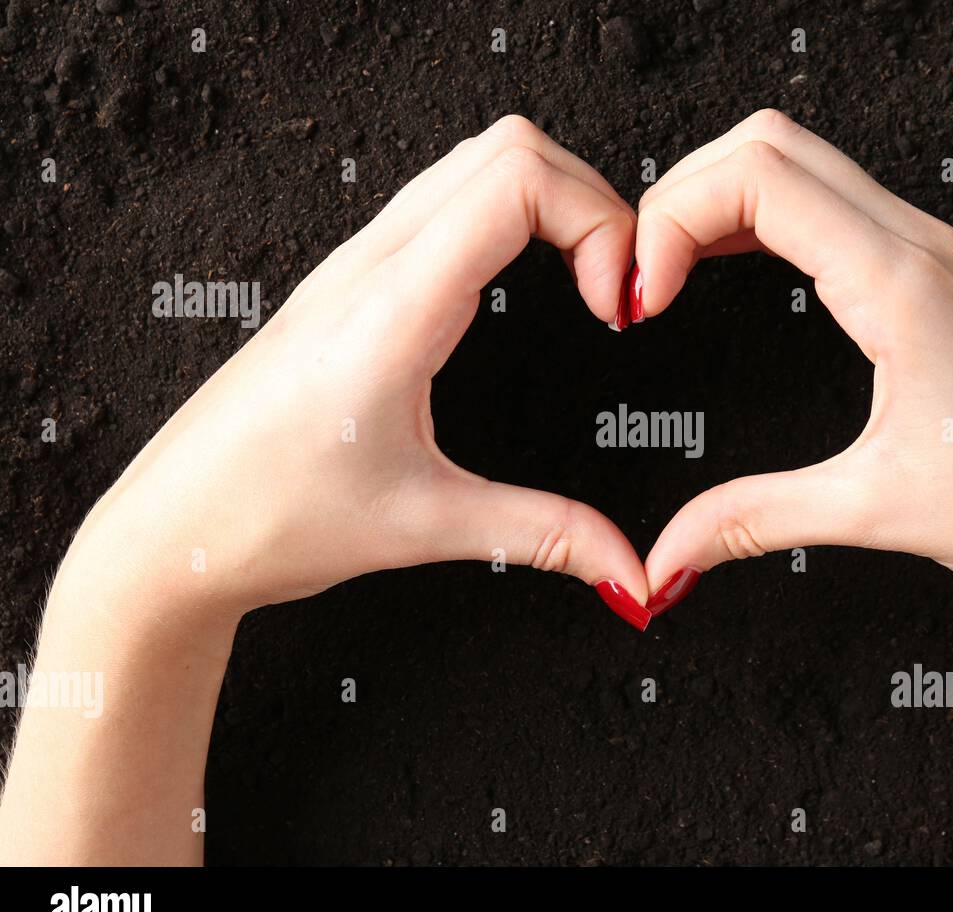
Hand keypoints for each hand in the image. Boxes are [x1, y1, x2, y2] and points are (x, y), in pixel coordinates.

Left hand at [62, 116, 649, 628]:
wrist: (172, 530)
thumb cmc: (268, 518)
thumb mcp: (426, 527)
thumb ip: (545, 536)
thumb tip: (628, 570)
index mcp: (392, 310)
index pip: (515, 181)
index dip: (598, 223)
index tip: (617, 306)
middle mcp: (369, 266)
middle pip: (506, 148)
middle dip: (590, 200)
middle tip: (616, 288)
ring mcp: (353, 264)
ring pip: (472, 162)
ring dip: (550, 202)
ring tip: (585, 284)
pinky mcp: (348, 281)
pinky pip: (441, 199)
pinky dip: (508, 216)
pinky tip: (522, 289)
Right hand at [633, 110, 952, 864]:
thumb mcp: (872, 512)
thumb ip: (750, 521)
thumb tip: (665, 557)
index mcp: (903, 283)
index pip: (758, 175)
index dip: (669, 218)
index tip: (639, 295)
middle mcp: (922, 247)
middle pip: (770, 145)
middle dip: (682, 194)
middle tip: (641, 276)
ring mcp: (936, 255)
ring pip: (805, 163)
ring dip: (723, 199)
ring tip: (671, 272)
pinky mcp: (941, 280)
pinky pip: (837, 206)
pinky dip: (768, 219)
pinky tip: (736, 269)